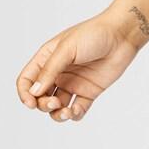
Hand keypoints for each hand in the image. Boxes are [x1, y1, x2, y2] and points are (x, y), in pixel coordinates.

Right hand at [16, 13, 140, 122]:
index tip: (31, 102)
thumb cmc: (94, 34)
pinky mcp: (89, 91)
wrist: (123, 34)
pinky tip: (76, 111)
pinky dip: (74, 115)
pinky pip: (77, 109)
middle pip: (40, 97)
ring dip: (57, 114)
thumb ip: (50, 70)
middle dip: (43, 105)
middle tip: (54, 103)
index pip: (27, 80)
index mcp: (47, 59)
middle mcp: (58, 73)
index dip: (25, 93)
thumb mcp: (67, 49)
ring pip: (57, 107)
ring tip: (66, 112)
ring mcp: (73, 83)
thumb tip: (34, 92)